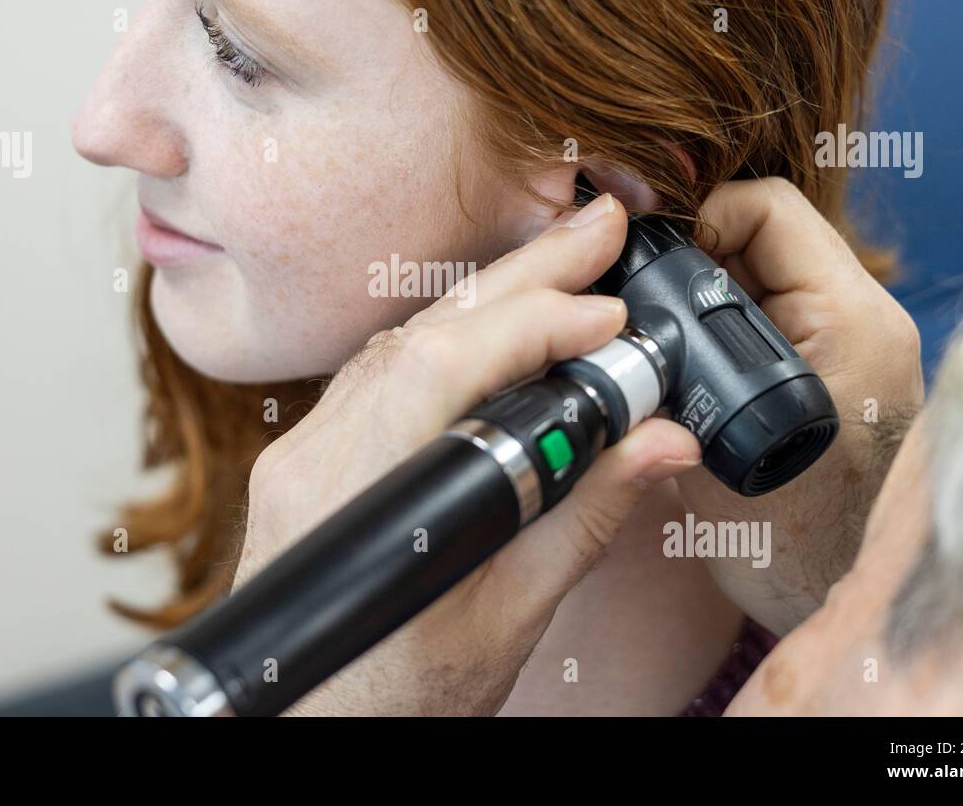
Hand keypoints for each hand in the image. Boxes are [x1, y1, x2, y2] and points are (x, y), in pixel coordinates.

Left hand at [237, 194, 700, 715]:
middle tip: (598, 228)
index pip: (447, 366)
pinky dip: (453, 339)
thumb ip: (582, 519)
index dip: (537, 325)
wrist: (307, 733)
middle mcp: (314, 456)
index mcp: (354, 495)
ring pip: (402, 342)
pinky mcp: (313, 457)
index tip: (613, 321)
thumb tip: (658, 443)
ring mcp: (304, 452)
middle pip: (426, 332)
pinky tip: (498, 325)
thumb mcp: (506, 620)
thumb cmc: (393, 701)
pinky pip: (383, 373)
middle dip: (524, 273)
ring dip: (489, 300)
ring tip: (566, 266)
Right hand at [676, 178, 924, 633]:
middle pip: (764, 231)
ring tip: (659, 330)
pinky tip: (688, 355)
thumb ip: (662, 372)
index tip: (644, 268)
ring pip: (763, 266)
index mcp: (851, 322)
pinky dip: (725, 315)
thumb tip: (608, 313)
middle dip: (693, 257)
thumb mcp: (707, 450)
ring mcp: (855, 337)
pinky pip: (772, 304)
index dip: (693, 222)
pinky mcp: (838, 358)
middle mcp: (865, 316)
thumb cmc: (784, 540)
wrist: (831, 593)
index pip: (766, 207)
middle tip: (639, 299)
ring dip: (706, 288)